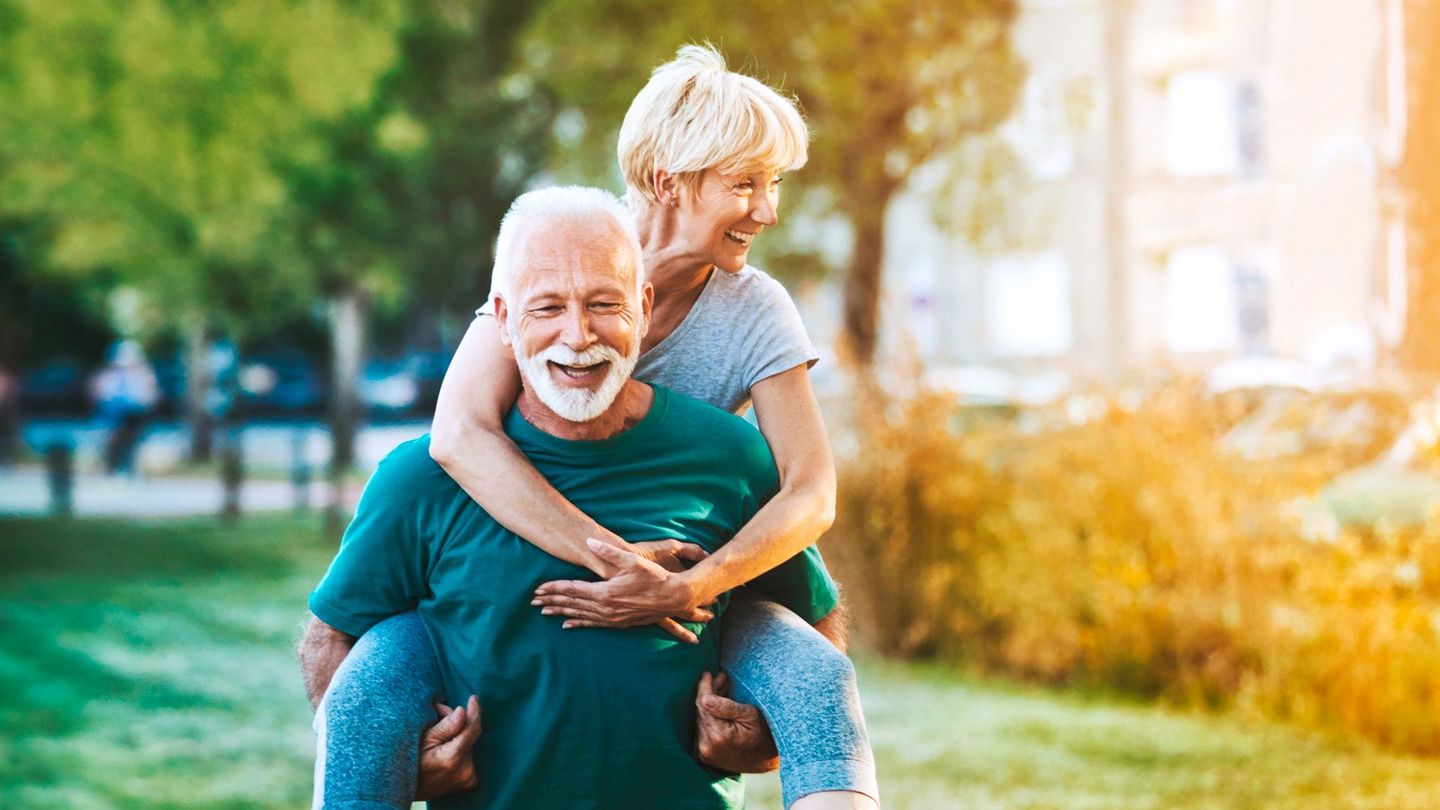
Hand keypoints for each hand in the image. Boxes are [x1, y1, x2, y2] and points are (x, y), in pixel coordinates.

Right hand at [415, 696, 481, 799]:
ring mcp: (469, 777)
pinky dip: (462, 748)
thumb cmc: (411, 760)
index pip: (472, 728)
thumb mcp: (422, 739)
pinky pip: (470, 756)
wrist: (409, 788)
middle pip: (470, 735)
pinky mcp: (471, 781)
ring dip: (459, 735)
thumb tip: (462, 711)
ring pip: (470, 744)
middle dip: (459, 722)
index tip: (473, 698)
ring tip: (440, 737)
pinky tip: (448, 748)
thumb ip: (445, 726)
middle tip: (440, 715)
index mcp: (452, 757)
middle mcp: (465, 769)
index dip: (474, 711)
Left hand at [533, 539, 713, 643]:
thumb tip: (589, 541)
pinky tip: (568, 625)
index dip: (554, 589)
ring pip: (580, 615)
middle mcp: (605, 608)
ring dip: (561, 612)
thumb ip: (609, 552)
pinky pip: (592, 624)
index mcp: (605, 592)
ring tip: (544, 612)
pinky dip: (578, 623)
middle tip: (533, 603)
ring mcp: (612, 618)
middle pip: (572, 604)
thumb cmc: (655, 577)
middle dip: (551, 602)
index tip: (537, 590)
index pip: (573, 589)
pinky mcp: (619, 623)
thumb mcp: (632, 560)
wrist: (674, 598)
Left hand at [694, 672, 778, 773]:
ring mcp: (703, 753)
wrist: (766, 761)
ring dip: (707, 704)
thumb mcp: (750, 715)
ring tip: (721, 690)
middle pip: (700, 711)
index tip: (707, 673)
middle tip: (721, 678)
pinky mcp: (703, 756)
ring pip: (700, 719)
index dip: (705, 686)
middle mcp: (707, 747)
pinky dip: (708, 718)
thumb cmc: (763, 733)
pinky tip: (717, 708)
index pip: (703, 704)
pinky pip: (700, 730)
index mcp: (719, 736)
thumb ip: (726, 706)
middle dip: (708, 693)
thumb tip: (704, 698)